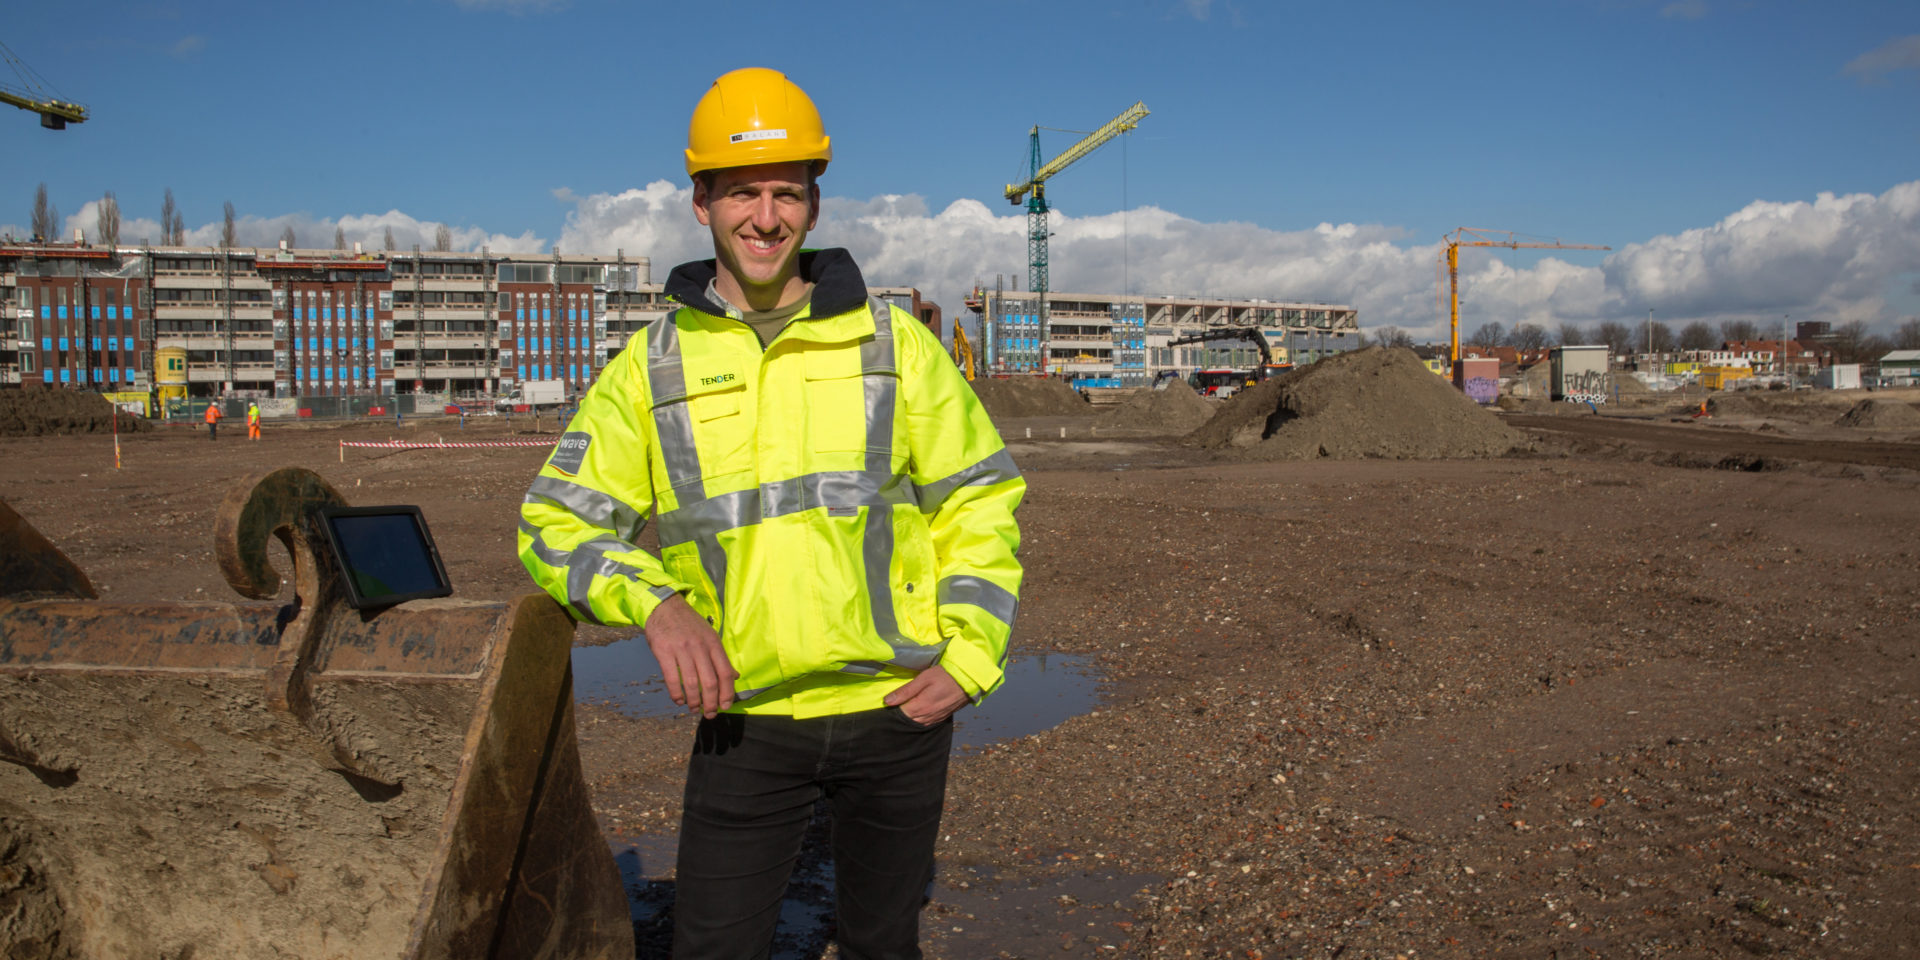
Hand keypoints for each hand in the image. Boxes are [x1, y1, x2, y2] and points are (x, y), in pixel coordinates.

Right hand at [642, 595, 736, 718]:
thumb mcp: (709, 635)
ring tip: (694, 709)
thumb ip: (720, 657)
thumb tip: (734, 676)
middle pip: (710, 682)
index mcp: (713, 643)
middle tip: (710, 714)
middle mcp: (700, 647)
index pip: (725, 673)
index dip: (727, 693)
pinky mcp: (664, 652)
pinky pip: (672, 678)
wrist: (664, 606)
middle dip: (711, 703)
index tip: (726, 706)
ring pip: (692, 683)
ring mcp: (682, 649)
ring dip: (694, 701)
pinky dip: (676, 693)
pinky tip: (679, 701)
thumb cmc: (689, 624)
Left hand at [883, 665, 968, 725]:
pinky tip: (919, 710)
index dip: (893, 707)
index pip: (899, 713)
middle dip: (901, 712)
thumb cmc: (945, 675)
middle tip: (898, 701)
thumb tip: (887, 701)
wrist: (968, 680)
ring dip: (911, 716)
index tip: (889, 700)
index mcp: (920, 707)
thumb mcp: (924, 678)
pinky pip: (926, 722)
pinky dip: (920, 718)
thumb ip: (905, 691)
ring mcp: (935, 719)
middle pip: (907, 720)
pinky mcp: (942, 718)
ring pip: (916, 722)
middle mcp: (927, 717)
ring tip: (908, 705)